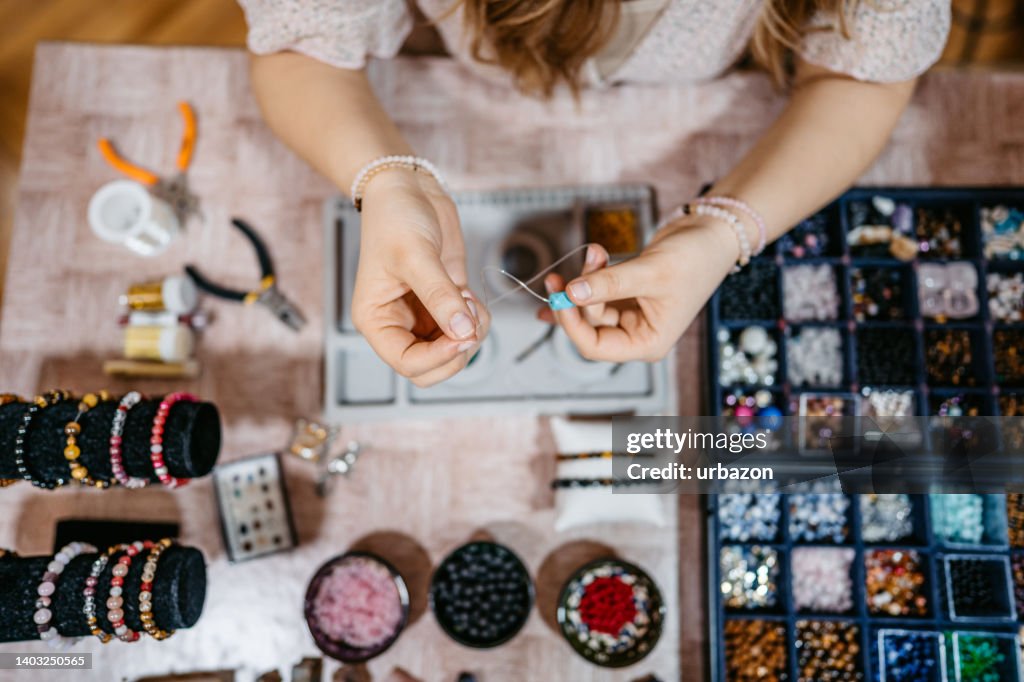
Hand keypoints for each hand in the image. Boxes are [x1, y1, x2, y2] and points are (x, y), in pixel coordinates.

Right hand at [351, 168, 489, 386]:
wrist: (409, 188)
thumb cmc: (394, 217)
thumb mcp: (415, 255)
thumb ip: (440, 297)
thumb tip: (462, 332)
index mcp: (376, 320)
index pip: (406, 363)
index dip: (437, 358)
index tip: (461, 336)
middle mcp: (398, 323)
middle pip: (431, 368)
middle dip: (457, 352)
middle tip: (469, 322)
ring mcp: (424, 315)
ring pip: (453, 351)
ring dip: (471, 333)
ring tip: (467, 299)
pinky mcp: (446, 303)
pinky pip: (467, 328)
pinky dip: (477, 319)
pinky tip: (468, 293)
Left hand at [538, 216, 737, 361]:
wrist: (712, 234)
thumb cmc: (695, 259)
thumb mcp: (650, 272)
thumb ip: (609, 284)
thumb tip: (572, 292)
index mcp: (647, 343)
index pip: (595, 347)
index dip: (572, 325)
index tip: (560, 297)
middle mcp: (637, 334)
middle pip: (588, 326)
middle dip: (576, 297)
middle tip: (564, 273)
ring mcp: (631, 315)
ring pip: (590, 305)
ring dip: (586, 279)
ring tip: (596, 251)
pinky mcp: (627, 295)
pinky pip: (598, 292)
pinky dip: (591, 275)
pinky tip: (586, 260)